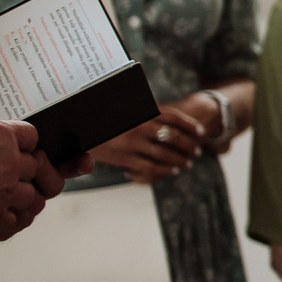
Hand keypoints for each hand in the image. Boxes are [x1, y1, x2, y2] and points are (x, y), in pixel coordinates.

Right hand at [0, 111, 57, 240]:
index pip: (31, 136)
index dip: (27, 143)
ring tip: (12, 195)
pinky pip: (21, 221)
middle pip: (43, 166)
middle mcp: (10, 166)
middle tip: (20, 173)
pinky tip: (7, 214)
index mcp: (1, 137)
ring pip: (38, 196)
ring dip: (29, 196)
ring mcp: (5, 194)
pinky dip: (17, 220)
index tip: (24, 148)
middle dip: (36, 169)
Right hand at [94, 104, 210, 182]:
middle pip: (174, 137)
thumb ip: (148, 112)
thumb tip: (170, 115)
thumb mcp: (129, 111)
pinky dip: (164, 171)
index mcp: (142, 112)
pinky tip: (172, 171)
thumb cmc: (109, 120)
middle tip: (196, 152)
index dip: (190, 125)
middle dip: (189, 146)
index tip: (200, 132)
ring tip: (187, 163)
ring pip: (165, 155)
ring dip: (180, 160)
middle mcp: (139, 127)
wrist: (81, 130)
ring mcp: (132, 144)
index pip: (174, 117)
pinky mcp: (124, 159)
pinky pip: (150, 168)